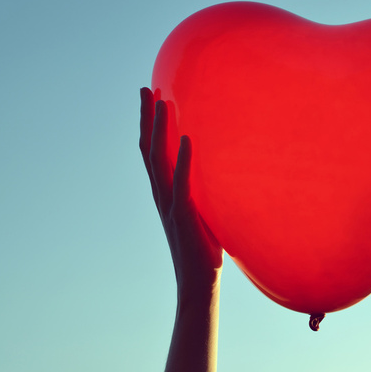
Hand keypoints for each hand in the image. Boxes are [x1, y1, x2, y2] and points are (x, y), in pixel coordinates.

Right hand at [141, 87, 222, 371]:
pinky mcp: (184, 216)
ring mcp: (170, 204)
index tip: (150, 98)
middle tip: (144, 87)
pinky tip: (186, 138)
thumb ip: (207, 193)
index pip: (151, 152)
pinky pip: (182, 183)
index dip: (148, 125)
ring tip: (161, 100)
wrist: (200, 284)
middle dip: (146, 117)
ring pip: (158, 160)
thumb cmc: (207, 249)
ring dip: (159, 129)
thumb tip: (226, 174)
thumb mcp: (205, 214)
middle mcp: (162, 195)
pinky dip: (183, 160)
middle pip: (148, 148)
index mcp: (165, 193)